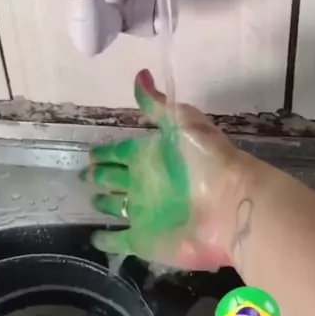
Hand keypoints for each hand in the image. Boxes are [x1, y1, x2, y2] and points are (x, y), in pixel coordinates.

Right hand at [81, 69, 241, 269]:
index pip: (121, 153)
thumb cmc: (207, 159)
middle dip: (100, 175)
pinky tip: (96, 238)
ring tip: (90, 200)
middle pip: (116, 178)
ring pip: (116, 207)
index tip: (91, 153)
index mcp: (151, 155)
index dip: (106, 153)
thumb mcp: (181, 123)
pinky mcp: (144, 240)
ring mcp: (143, 212)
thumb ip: (157, 104)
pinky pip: (120, 242)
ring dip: (104, 203)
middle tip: (84, 175)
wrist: (231, 205)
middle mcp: (145, 183)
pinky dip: (107, 241)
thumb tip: (141, 74)